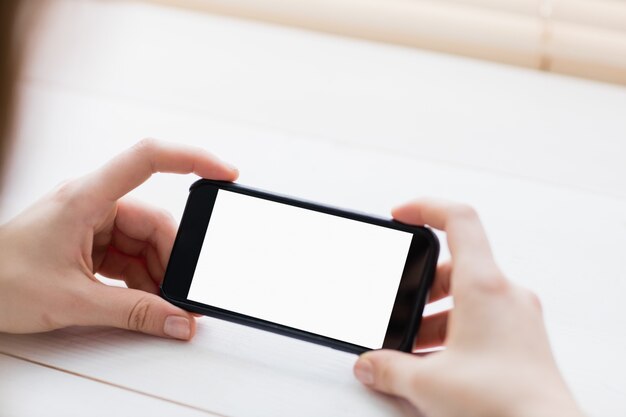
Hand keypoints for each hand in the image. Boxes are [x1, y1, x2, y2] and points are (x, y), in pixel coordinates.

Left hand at [0, 139, 237, 339]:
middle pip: (154, 220)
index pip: (147, 159)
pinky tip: (145, 301)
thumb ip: (133, 312)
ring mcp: (92, 223)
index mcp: (86, 198)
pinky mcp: (90, 242)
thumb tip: (178, 320)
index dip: (192, 158)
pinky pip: (130, 255)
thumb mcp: (73, 300)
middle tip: (184, 293)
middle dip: (172, 259)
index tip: (225, 173)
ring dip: (157, 274)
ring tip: (162, 306)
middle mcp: (93, 203)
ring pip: (145, 242)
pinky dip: (142, 279)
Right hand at [353, 200, 583, 416]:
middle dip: (420, 286)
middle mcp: (506, 294)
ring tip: (414, 349)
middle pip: (456, 265)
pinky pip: (484, 318)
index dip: (425, 208)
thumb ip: (388, 368)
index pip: (459, 219)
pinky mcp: (523, 339)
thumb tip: (369, 364)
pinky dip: (456, 330)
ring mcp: (519, 317)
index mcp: (484, 287)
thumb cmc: (503, 404)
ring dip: (436, 314)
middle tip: (399, 309)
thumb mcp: (427, 383)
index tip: (400, 216)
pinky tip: (438, 364)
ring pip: (469, 296)